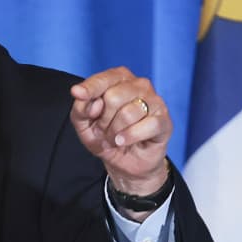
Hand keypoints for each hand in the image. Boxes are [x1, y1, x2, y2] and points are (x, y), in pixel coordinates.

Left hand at [69, 66, 171, 195]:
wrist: (124, 162)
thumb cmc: (105, 136)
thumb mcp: (84, 124)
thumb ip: (80, 108)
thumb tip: (85, 98)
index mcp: (119, 79)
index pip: (103, 79)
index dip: (89, 89)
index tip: (77, 93)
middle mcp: (139, 85)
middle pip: (113, 97)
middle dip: (103, 120)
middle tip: (105, 129)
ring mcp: (155, 101)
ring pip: (128, 113)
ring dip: (115, 132)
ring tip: (115, 136)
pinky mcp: (164, 120)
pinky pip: (147, 125)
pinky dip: (130, 137)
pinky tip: (123, 141)